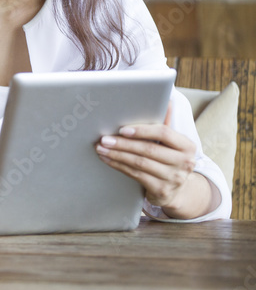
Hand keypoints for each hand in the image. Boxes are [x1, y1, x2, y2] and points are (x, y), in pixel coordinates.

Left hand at [95, 104, 210, 217]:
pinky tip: (107, 159)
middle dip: (123, 143)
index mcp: (187, 146)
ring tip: (100, 148)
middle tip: (104, 139)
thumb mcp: (173, 143)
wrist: (177, 190)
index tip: (122, 129)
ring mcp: (174, 178)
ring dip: (116, 154)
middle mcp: (184, 163)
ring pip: (139, 163)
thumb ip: (166, 122)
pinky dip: (118, 165)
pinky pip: (135, 175)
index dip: (143, 130)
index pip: (164, 133)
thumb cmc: (170, 159)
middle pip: (148, 149)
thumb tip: (166, 99)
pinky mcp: (161, 190)